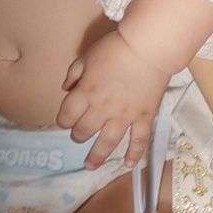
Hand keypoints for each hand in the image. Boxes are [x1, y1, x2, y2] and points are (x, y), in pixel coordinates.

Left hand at [58, 18, 159, 167]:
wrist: (148, 47)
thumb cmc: (116, 48)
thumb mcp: (88, 56)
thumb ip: (74, 74)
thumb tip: (65, 89)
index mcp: (86, 92)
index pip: (67, 115)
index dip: (63, 120)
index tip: (65, 121)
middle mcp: (103, 108)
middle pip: (84, 131)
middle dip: (78, 135)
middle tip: (79, 136)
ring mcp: (125, 116)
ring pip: (107, 142)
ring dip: (97, 156)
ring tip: (90, 165)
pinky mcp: (144, 117)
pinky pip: (138, 140)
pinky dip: (134, 154)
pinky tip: (127, 164)